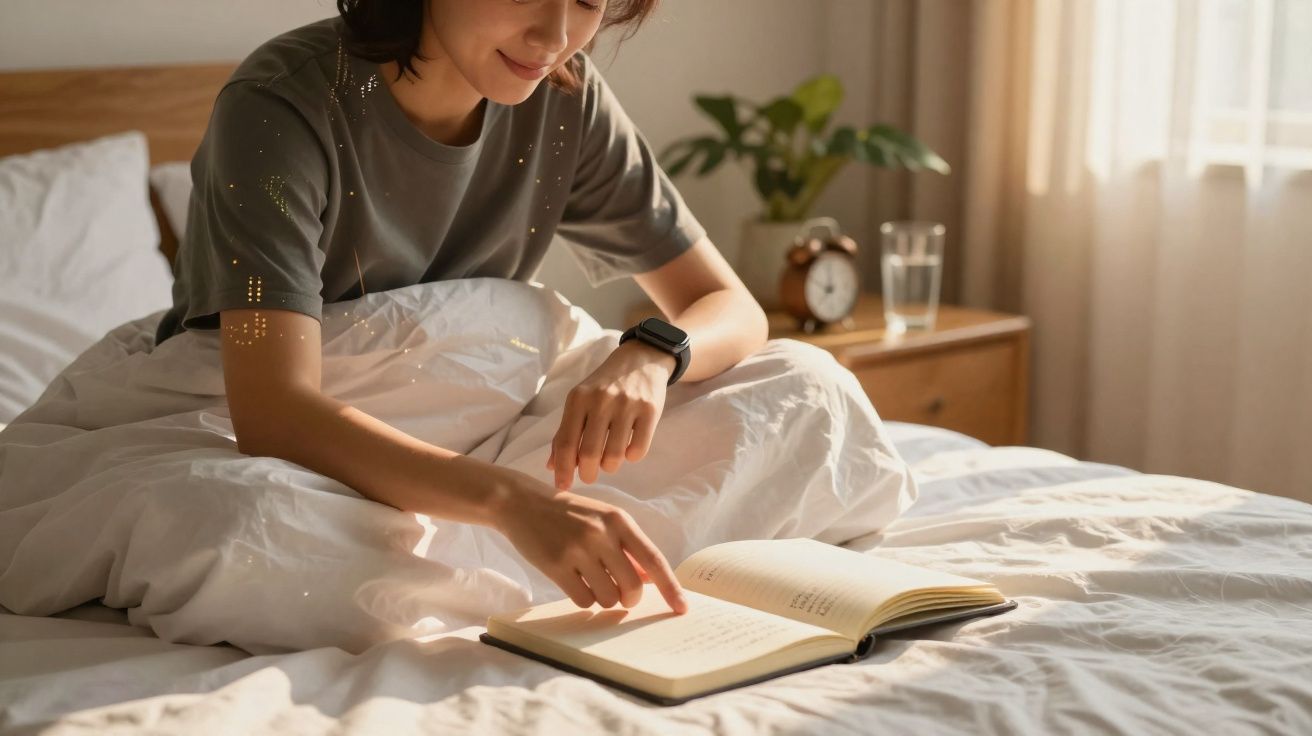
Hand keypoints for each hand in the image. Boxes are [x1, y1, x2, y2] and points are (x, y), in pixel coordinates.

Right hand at [490, 468, 688, 613]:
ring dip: (604, 599)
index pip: (653, 559)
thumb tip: (652, 581)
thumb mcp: (603, 520)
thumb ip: (628, 548)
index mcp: (619, 520)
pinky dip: (584, 600)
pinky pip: (583, 600)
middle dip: (630, 599)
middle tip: (621, 596)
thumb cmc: (568, 515)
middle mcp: (601, 533)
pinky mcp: (556, 565)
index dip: (670, 587)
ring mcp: (577, 550)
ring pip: (608, 598)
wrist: (522, 502)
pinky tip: (576, 584)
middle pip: (632, 586)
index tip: (682, 608)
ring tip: (592, 583)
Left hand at [547, 340, 674, 490]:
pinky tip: (628, 448)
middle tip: (589, 476)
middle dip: (588, 474)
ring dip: (610, 466)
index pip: (566, 442)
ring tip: (609, 461)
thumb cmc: (605, 385)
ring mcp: (627, 405)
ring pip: (615, 456)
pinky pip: (638, 450)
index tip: (563, 486)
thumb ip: (565, 433)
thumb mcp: (580, 401)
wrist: (641, 359)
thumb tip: (552, 467)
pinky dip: (631, 457)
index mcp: (578, 399)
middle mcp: (601, 400)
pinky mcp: (650, 410)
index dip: (563, 469)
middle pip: (590, 454)